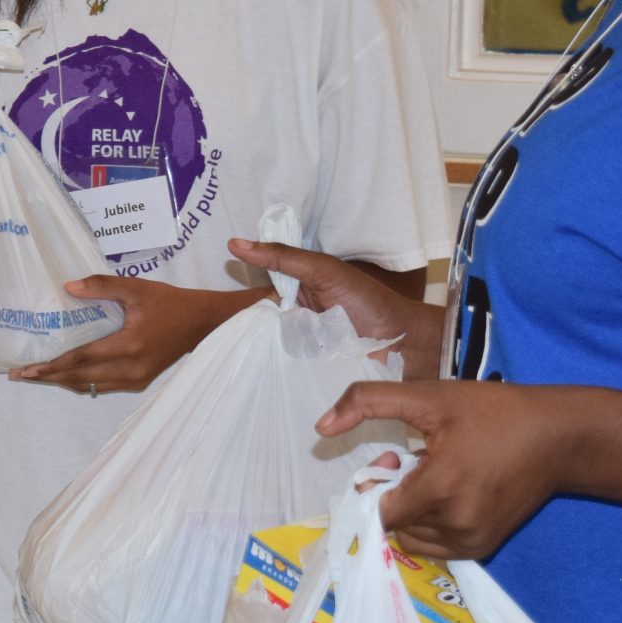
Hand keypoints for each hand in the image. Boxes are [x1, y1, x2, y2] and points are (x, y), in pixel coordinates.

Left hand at [11, 276, 253, 394]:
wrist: (202, 323)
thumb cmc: (169, 303)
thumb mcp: (137, 288)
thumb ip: (102, 286)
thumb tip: (68, 287)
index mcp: (130, 345)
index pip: (83, 358)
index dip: (53, 364)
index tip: (27, 366)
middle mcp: (131, 368)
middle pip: (81, 378)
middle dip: (49, 377)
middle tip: (20, 374)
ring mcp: (136, 378)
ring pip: (90, 385)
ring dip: (62, 382)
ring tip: (35, 376)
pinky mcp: (140, 381)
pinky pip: (103, 386)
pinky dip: (81, 382)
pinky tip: (64, 376)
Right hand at [231, 238, 439, 376]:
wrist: (404, 343)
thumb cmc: (367, 301)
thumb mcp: (322, 271)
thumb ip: (281, 257)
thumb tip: (234, 243)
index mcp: (297, 292)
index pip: (260, 299)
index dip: (244, 306)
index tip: (216, 316)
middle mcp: (297, 320)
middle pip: (261, 328)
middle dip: (247, 336)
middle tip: (223, 345)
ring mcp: (303, 348)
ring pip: (270, 351)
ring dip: (260, 357)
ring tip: (239, 365)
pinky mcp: (312, 372)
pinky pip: (287, 371)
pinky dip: (276, 373)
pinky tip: (260, 379)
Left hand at [319, 379, 580, 559]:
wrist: (559, 438)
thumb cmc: (492, 412)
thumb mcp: (427, 396)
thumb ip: (367, 402)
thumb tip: (320, 428)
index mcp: (440, 489)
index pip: (378, 512)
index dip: (374, 485)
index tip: (394, 457)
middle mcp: (456, 525)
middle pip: (393, 523)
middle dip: (393, 493)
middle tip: (416, 459)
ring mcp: (472, 541)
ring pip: (412, 537)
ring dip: (411, 510)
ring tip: (436, 475)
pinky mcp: (484, 548)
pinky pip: (435, 546)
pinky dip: (431, 522)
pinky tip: (452, 491)